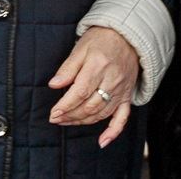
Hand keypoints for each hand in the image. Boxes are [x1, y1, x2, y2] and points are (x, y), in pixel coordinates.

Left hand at [47, 26, 138, 146]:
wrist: (127, 37)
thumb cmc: (100, 40)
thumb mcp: (80, 48)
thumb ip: (67, 68)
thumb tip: (53, 85)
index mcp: (98, 66)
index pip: (80, 92)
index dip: (65, 106)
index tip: (53, 113)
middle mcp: (111, 81)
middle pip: (89, 106)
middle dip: (70, 116)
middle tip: (55, 119)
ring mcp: (121, 90)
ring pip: (101, 113)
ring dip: (83, 121)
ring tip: (67, 122)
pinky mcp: (127, 96)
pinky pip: (122, 118)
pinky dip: (113, 132)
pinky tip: (102, 142)